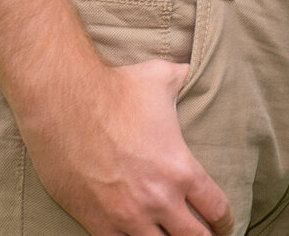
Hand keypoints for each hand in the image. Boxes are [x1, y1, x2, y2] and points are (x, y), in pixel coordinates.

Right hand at [21, 56, 230, 235]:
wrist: (64, 101)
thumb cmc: (115, 88)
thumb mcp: (161, 77)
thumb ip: (183, 78)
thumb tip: (191, 68)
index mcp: (181, 169)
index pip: (216, 209)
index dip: (225, 221)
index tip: (224, 225)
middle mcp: (158, 198)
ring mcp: (127, 214)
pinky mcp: (96, 221)